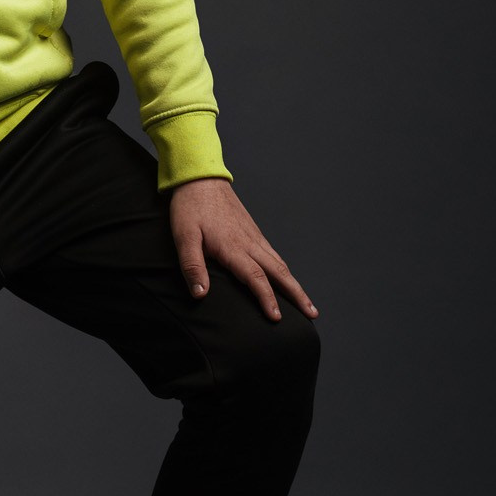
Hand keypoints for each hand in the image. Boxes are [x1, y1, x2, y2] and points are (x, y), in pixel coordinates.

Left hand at [168, 177, 317, 322]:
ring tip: (306, 302)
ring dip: (294, 284)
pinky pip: (273, 254)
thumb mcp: (184, 237)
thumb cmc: (190, 207)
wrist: (200, 177)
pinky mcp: (253, 232)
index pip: (256, 278)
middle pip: (279, 272)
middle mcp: (249, 243)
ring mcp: (254, 236)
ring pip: (280, 263)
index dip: (267, 299)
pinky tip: (285, 277)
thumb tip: (200, 294)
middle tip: (312, 314)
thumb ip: (192, 266)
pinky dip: (284, 270)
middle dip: (297, 295)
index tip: (277, 318)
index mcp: (233, 247)